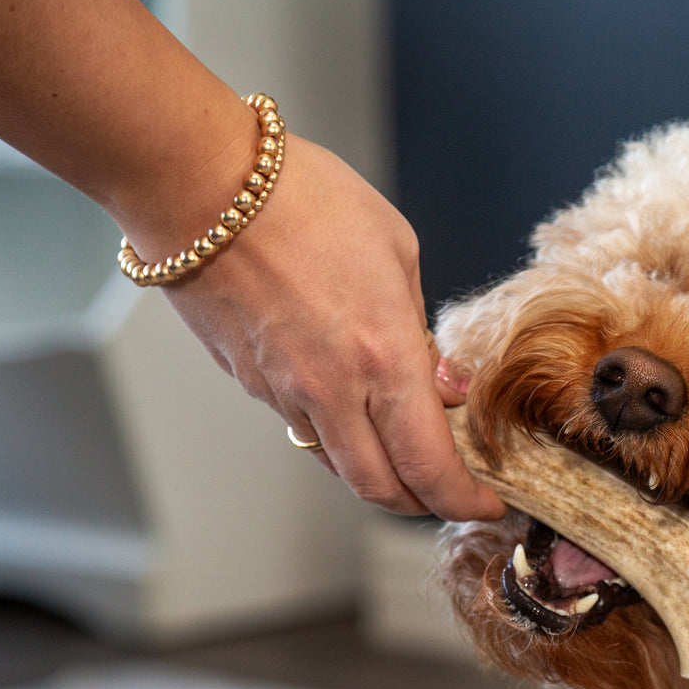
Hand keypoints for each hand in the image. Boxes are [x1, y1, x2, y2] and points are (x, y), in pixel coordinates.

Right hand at [158, 134, 505, 520]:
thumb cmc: (305, 200)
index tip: (488, 503)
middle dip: (424, 505)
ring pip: (339, 464)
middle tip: (452, 493)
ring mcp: (284, 392)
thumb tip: (443, 381)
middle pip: (381, 489)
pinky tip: (356, 410)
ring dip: (379, 473)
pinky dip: (339, 437)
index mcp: (384, 358)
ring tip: (408, 452)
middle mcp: (333, 390)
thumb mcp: (397, 251)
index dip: (465, 500)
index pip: (431, 466)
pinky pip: (304, 429)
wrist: (200, 184)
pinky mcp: (249, 382)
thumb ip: (422, 329)